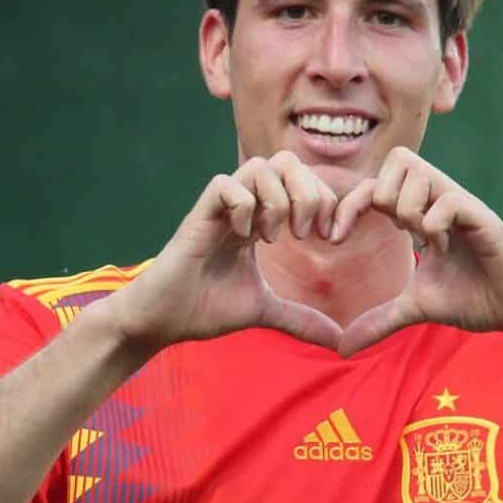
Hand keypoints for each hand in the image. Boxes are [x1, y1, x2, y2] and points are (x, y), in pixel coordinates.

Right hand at [101, 151, 342, 353]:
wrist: (163, 319)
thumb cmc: (205, 307)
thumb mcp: (265, 311)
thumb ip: (301, 319)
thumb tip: (339, 342)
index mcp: (261, 218)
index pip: (303, 179)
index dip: (326, 200)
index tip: (330, 239)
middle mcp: (243, 206)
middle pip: (287, 161)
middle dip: (308, 193)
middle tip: (306, 233)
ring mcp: (220, 208)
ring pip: (259, 166)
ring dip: (277, 201)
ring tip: (272, 238)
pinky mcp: (198, 217)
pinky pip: (225, 185)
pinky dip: (243, 208)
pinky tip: (243, 238)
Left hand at [329, 147, 502, 354]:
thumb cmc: (475, 299)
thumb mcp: (417, 309)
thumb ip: (380, 320)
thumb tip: (342, 347)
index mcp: (422, 212)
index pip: (376, 183)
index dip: (348, 204)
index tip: (334, 239)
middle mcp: (441, 200)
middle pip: (398, 158)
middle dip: (381, 196)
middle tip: (393, 233)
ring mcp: (462, 205)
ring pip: (419, 172)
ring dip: (408, 208)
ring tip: (423, 240)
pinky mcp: (484, 218)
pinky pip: (448, 201)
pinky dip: (435, 224)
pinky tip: (443, 247)